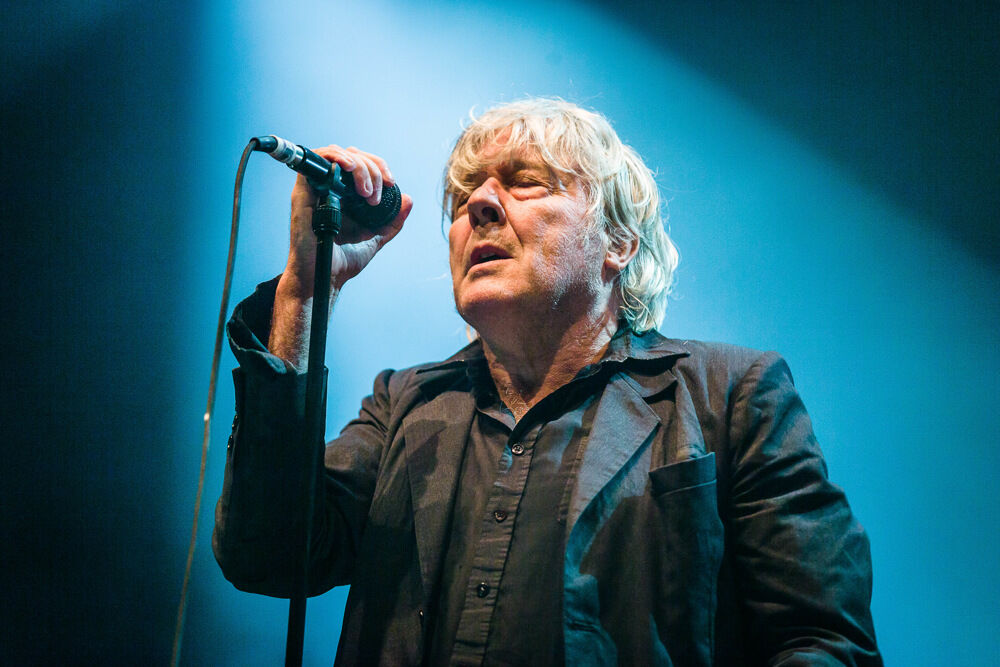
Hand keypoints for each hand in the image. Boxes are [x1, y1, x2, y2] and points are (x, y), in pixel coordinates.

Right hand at [283, 144, 412, 296]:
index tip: (391, 184)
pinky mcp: (303, 191)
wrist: (325, 277)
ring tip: (366, 190)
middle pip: (353, 155)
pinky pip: (315, 160)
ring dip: (358, 165)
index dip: (379, 167)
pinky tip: (350, 168)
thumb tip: (408, 200)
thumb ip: (392, 221)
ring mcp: (316, 188)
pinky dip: (335, 157)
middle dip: (372, 168)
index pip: (363, 164)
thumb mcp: (376, 237)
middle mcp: (330, 188)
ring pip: (337, 154)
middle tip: (377, 194)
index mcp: (346, 195)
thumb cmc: (344, 260)